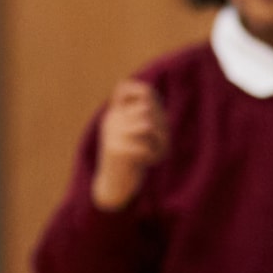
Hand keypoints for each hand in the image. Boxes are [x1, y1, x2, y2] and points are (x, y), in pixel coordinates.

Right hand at [91, 79, 165, 210]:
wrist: (114, 185)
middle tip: (161, 139)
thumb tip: (146, 111)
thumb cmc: (131, 159)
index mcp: (115, 114)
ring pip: (146, 125)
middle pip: (145, 108)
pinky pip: (146, 147)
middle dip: (160, 124)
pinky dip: (153, 156)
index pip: (125, 88)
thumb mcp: (137, 134)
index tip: (154, 108)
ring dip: (158, 139)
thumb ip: (145, 118)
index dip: (144, 92)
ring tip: (156, 149)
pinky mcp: (117, 151)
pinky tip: (148, 162)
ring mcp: (112, 135)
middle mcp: (111, 121)